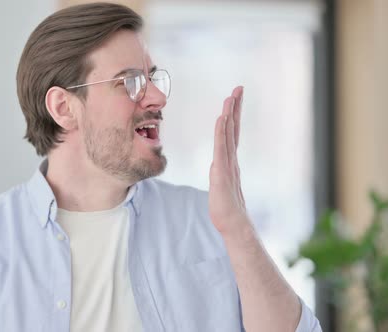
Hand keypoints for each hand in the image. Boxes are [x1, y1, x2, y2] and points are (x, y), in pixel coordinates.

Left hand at [208, 86, 247, 234]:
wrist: (233, 225)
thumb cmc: (226, 209)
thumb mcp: (220, 186)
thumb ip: (220, 174)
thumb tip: (218, 166)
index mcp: (229, 161)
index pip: (231, 134)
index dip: (233, 115)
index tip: (235, 98)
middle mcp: (230, 159)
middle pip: (233, 129)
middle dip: (235, 107)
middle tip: (239, 88)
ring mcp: (228, 165)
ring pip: (228, 135)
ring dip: (229, 114)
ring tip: (231, 97)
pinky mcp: (223, 172)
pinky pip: (222, 148)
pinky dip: (222, 132)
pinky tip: (223, 119)